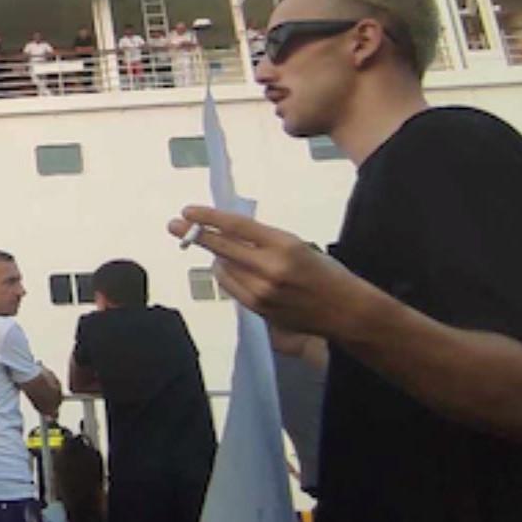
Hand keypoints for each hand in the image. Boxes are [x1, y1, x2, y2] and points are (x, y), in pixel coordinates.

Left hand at [169, 206, 377, 340]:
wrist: (347, 311)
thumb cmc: (325, 272)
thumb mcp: (298, 246)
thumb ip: (263, 241)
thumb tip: (225, 233)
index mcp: (284, 244)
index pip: (237, 227)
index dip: (209, 217)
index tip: (188, 210)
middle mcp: (270, 268)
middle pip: (221, 248)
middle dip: (194, 234)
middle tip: (173, 224)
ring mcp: (262, 291)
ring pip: (223, 269)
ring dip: (216, 257)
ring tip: (218, 250)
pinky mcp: (258, 309)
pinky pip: (231, 287)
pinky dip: (226, 275)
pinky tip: (228, 269)